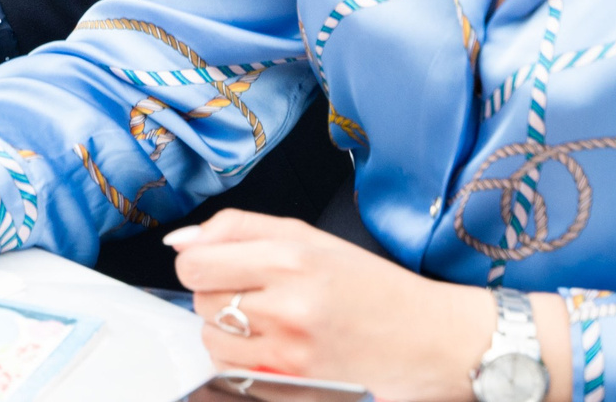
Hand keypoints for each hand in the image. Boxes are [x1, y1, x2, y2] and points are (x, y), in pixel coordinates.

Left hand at [167, 210, 537, 400]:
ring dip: (230, 333)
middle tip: (259, 294)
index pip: (196, 263)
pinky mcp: (297, 388)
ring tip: (272, 324)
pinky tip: (279, 350)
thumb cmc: (374, 287)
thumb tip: (179, 242)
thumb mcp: (309, 237)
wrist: (436, 342)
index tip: (220, 266)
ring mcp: (292, 353)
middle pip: (201, 302)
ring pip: (213, 342)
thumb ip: (236, 230)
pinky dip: (246, 362)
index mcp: (291, 257)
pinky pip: (236, 374)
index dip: (200, 263)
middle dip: (219, 296)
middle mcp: (289, 305)